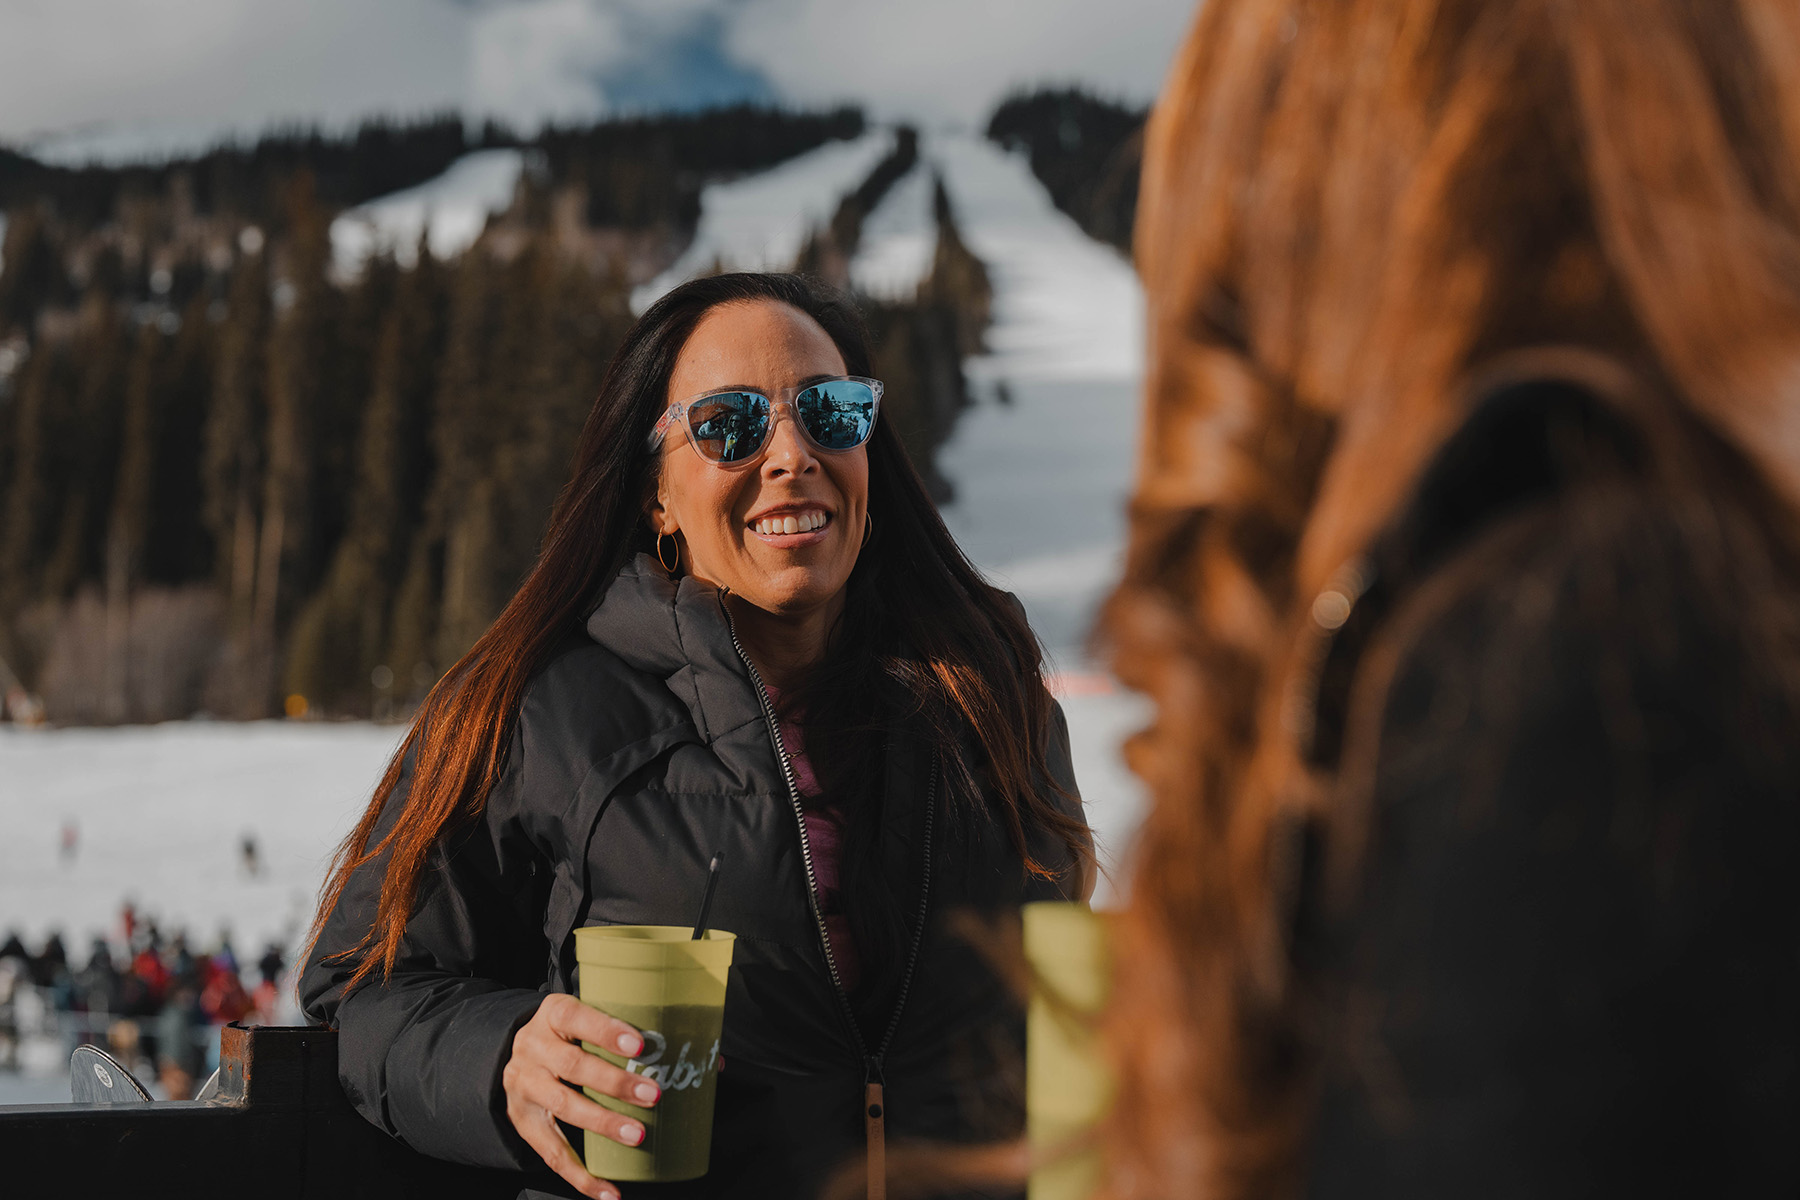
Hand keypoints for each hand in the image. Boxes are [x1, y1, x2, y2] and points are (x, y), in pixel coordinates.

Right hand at [503, 992, 661, 1199]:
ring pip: (563, 1106)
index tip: (639, 1045)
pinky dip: (581, 1176)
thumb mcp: (592, 1020)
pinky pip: (552, 1153)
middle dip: (614, 1082)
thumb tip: (715, 1062)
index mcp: (554, 1014)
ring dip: (602, 1124)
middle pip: (572, 1064)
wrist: (513, 1053)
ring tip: (637, 1135)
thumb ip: (644, 1035)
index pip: (576, 1016)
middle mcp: (533, 1048)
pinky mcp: (524, 1121)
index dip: (606, 1030)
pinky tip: (608, 1191)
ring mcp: (525, 1086)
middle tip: (653, 1095)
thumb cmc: (572, 1035)